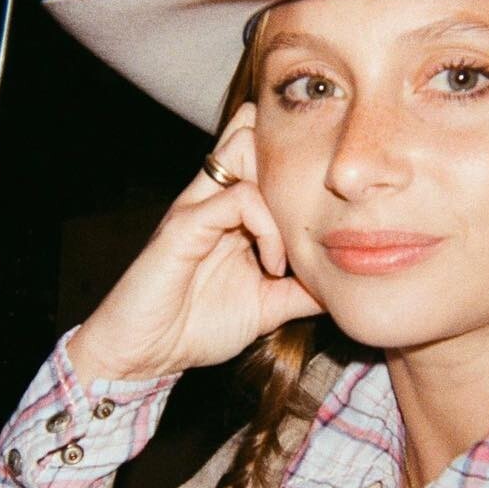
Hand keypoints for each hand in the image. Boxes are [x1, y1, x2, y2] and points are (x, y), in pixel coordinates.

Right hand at [67, 102, 324, 382]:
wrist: (144, 355)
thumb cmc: (196, 327)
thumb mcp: (266, 307)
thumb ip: (301, 291)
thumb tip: (344, 285)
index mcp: (230, 210)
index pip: (263, 153)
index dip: (300, 163)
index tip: (330, 214)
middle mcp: (212, 197)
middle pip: (252, 131)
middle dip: (292, 159)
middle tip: (315, 214)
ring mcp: (196, 207)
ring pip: (244, 149)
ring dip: (281, 192)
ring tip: (293, 244)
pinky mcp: (184, 225)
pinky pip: (235, 200)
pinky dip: (267, 228)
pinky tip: (273, 265)